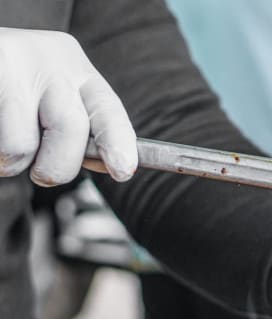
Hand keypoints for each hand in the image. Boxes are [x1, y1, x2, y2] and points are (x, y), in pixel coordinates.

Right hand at [0, 28, 136, 185]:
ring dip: (9, 161)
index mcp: (76, 69)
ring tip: (3, 135)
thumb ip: (81, 131)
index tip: (124, 169)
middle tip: (40, 170)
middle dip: (56, 167)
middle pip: (70, 129)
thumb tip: (107, 164)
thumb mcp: (56, 99)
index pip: (107, 109)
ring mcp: (10, 64)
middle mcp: (48, 60)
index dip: (118, 142)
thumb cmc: (17, 87)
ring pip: (20, 148)